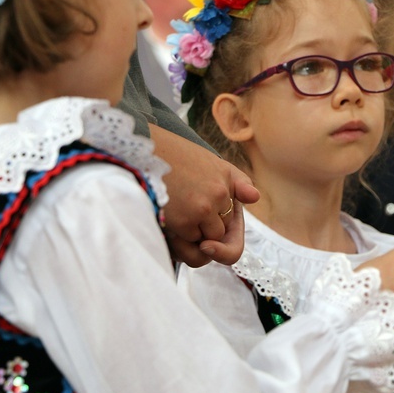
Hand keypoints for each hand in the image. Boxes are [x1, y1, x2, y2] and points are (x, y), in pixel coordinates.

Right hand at [149, 124, 259, 266]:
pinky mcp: (185, 220)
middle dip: (205, 227)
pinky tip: (167, 216)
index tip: (200, 211)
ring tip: (176, 212)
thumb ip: (235, 181)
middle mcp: (220, 192)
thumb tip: (255, 198)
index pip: (233, 213)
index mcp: (227, 177)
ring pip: (209, 239)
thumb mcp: (208, 161)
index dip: (215, 218)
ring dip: (193, 233)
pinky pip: (190, 242)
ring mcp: (204, 208)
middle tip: (182, 209)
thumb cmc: (171, 156)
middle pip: (223, 229)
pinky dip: (179, 236)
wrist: (139, 150)